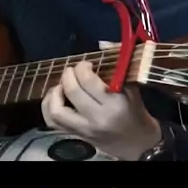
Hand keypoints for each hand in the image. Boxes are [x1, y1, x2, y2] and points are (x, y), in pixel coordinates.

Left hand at [41, 59, 161, 159]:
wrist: (138, 144)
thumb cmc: (135, 112)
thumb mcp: (132, 88)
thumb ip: (119, 65)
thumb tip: (103, 44)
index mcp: (113, 104)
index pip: (88, 81)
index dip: (82, 67)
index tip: (86, 64)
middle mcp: (97, 118)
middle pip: (71, 91)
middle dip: (69, 74)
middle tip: (73, 71)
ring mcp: (84, 129)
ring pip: (56, 110)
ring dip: (55, 92)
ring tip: (62, 85)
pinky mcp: (76, 136)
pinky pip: (53, 122)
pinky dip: (49, 107)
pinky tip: (56, 97)